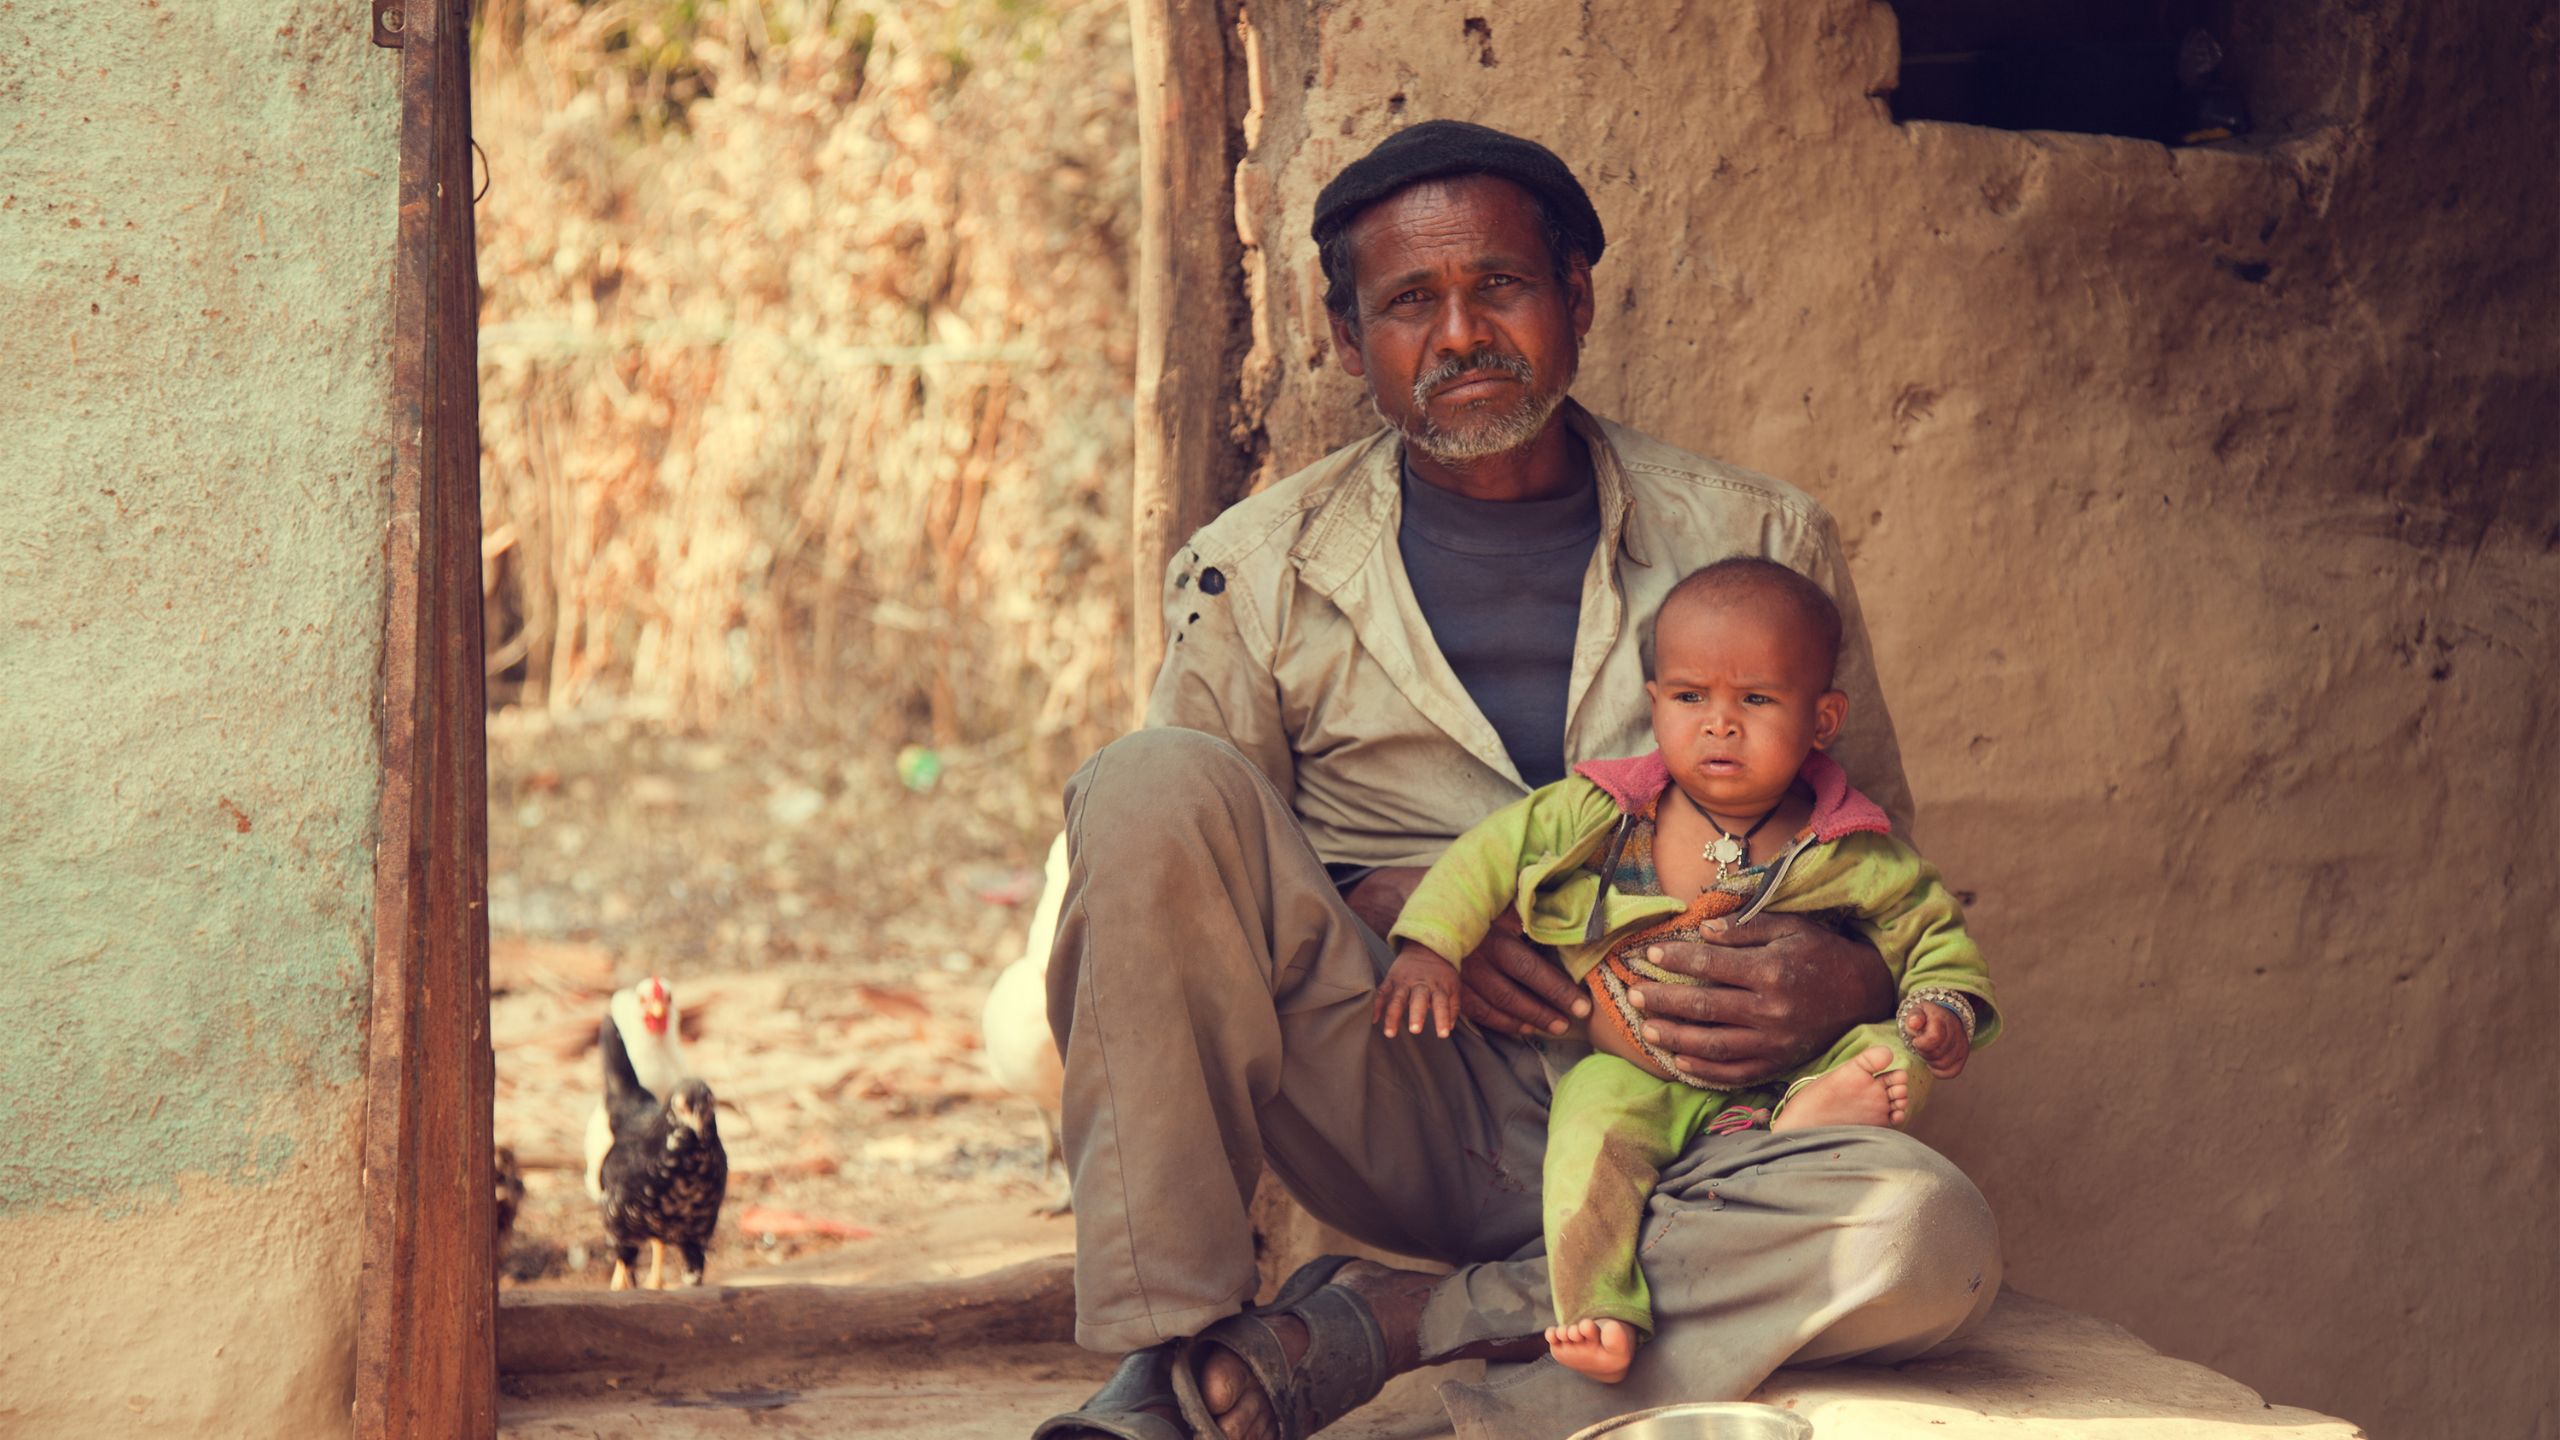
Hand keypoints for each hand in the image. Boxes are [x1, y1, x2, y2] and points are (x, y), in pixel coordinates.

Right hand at [1344, 867, 1590, 1038]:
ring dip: (1526, 1020)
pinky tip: (1520, 1029)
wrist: (1419, 908)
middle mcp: (1476, 960)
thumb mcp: (1495, 897)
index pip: (1531, 969)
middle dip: (1546, 1010)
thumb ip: (1524, 907)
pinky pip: (1476, 1012)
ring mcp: (1460, 978)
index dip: (1558, 990)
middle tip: (1571, 1023)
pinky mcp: (1449, 988)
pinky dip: (1499, 1023)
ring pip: (1496, 1007)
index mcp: (1491, 936)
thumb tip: (1561, 914)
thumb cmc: (1466, 899)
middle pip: (1515, 993)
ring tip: (1552, 1028)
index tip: (1582, 1005)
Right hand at [1374, 945, 1461, 1037]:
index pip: (1442, 1004)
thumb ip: (1453, 1006)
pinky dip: (1376, 1005)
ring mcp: (1404, 981)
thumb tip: (1450, 1027)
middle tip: (1415, 1030)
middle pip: (1418, 1000)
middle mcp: (1420, 984)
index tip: (1443, 1034)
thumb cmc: (1441, 973)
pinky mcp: (1391, 979)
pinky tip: (1373, 1019)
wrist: (1425, 948)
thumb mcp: (1454, 985)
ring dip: (1393, 1015)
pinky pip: (1382, 992)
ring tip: (1390, 1033)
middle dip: (1416, 1014)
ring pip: (1397, 999)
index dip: (1443, 1018)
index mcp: (1438, 986)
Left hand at [1624, 911, 1895, 1088]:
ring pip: (1713, 1045)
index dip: (1676, 960)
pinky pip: (1734, 1074)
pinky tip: (1679, 1061)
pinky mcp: (1778, 1064)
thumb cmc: (1821, 954)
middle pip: (1704, 1008)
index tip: (1650, 954)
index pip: (1711, 966)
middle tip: (1635, 994)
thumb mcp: (1791, 928)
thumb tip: (1701, 931)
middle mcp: (1771, 1010)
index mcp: (1772, 971)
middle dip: (1663, 1001)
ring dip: (1674, 1038)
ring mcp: (1774, 1042)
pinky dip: (1704, 1072)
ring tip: (1646, 1028)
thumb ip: (1745, 928)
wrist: (1864, 994)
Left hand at [1904, 1000, 1970, 1078]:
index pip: (1934, 1038)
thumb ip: (1913, 1017)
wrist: (1944, 1016)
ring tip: (1927, 1052)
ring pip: (1944, 1064)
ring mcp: (1962, 1044)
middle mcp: (1956, 1032)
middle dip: (1924, 1053)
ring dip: (1931, 1062)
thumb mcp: (1917, 1011)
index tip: (1916, 1041)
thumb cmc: (1927, 1017)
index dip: (1921, 1044)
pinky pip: (1953, 1071)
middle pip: (1938, 1053)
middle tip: (1921, 1046)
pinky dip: (1940, 1072)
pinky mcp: (1964, 1055)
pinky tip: (1933, 1064)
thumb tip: (1913, 1023)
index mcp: (1942, 1019)